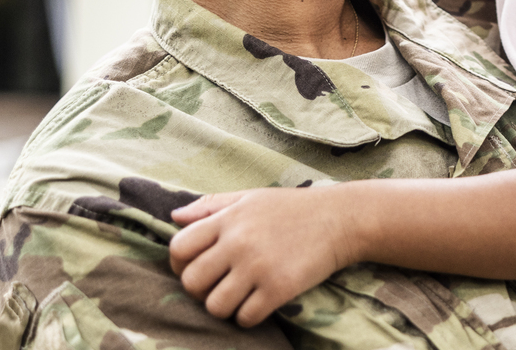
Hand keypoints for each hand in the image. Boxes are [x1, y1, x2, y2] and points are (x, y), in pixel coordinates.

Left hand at [168, 188, 359, 326]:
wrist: (341, 219)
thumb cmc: (293, 208)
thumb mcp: (250, 197)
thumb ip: (211, 206)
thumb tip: (174, 216)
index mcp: (228, 219)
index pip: (178, 247)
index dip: (179, 263)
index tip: (197, 268)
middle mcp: (238, 242)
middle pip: (191, 281)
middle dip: (199, 290)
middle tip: (218, 287)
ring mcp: (258, 267)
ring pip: (215, 306)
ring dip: (223, 307)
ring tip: (239, 298)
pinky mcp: (279, 288)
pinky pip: (245, 318)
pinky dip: (248, 317)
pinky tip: (259, 304)